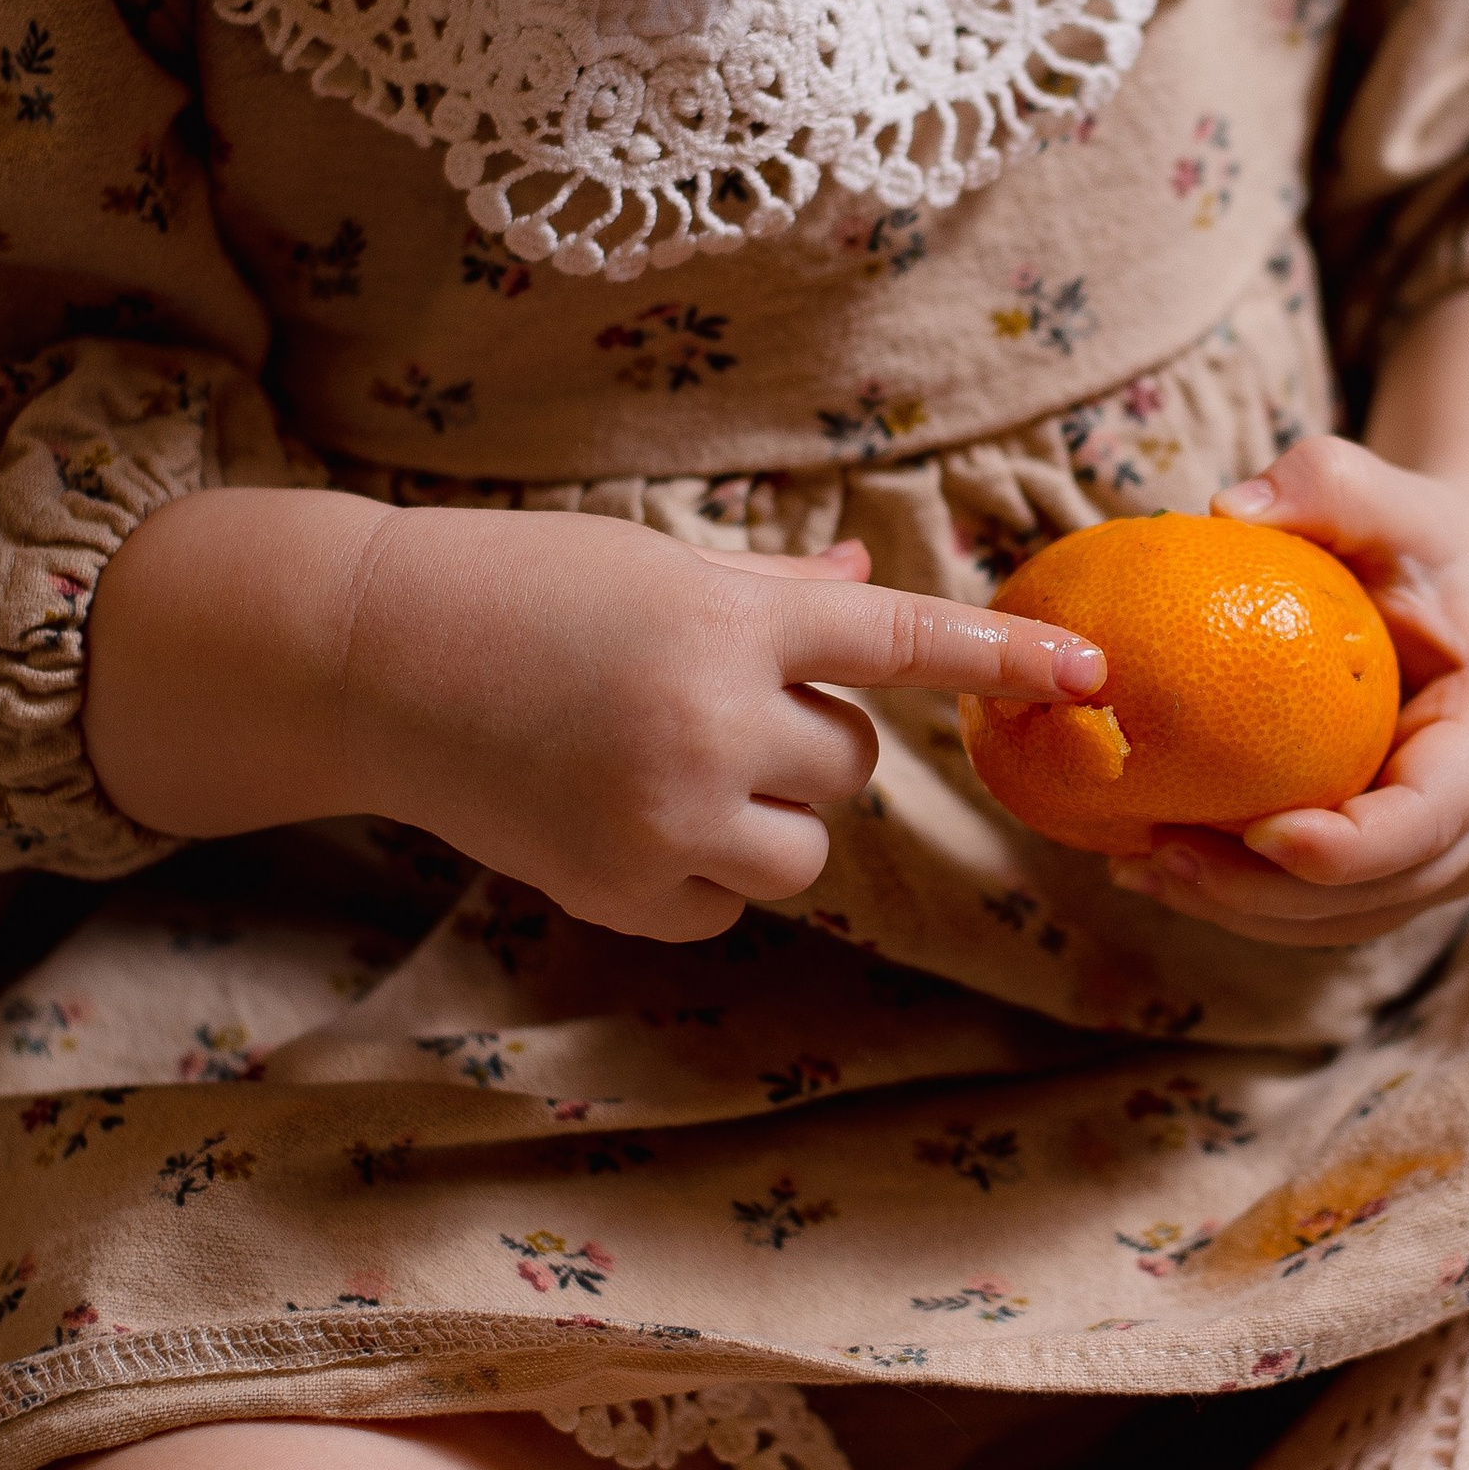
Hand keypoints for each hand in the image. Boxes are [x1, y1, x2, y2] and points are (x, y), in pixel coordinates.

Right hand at [87, 490, 1103, 944]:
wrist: (373, 659)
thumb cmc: (523, 588)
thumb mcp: (660, 567)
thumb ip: (777, 592)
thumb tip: (867, 579)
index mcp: (731, 624)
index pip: (901, 642)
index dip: (1005, 657)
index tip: (1094, 675)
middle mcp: (711, 723)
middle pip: (852, 761)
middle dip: (805, 736)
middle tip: (705, 697)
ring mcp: (666, 817)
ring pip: (807, 844)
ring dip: (769, 812)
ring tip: (668, 761)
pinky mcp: (623, 890)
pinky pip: (731, 902)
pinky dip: (702, 871)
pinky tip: (621, 815)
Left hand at [1110, 435, 1468, 949]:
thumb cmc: (1425, 539)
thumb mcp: (1391, 494)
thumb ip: (1326, 483)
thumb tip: (1228, 509)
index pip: (1431, 816)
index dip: (1348, 846)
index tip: (1255, 833)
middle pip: (1382, 890)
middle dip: (1267, 894)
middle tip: (1157, 859)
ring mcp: (1462, 854)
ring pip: (1352, 919)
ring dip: (1245, 910)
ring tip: (1142, 871)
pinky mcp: (1415, 871)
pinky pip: (1332, 910)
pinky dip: (1251, 902)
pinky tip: (1163, 868)